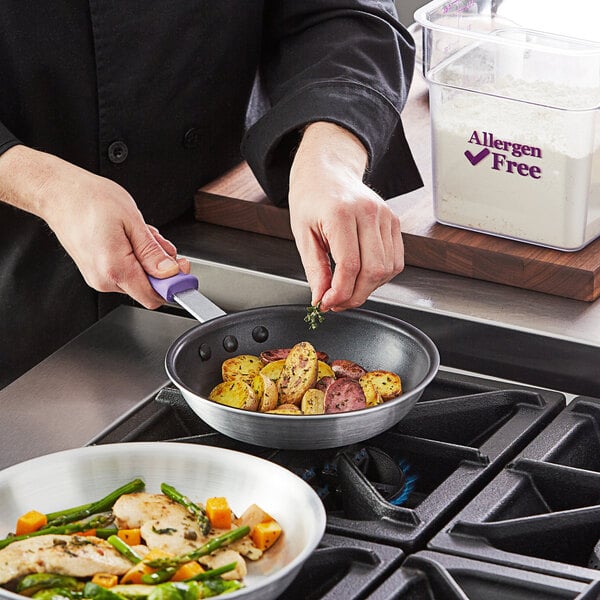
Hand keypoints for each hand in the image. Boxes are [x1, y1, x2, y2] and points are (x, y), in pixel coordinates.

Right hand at [0, 145, 188, 307]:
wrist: (59, 193)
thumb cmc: (90, 200)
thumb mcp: (132, 221)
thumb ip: (152, 252)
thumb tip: (170, 272)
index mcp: (115, 268)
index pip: (153, 296)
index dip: (173, 285)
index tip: (183, 270)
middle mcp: (104, 279)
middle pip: (148, 288)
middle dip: (161, 267)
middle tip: (158, 241)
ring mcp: (98, 278)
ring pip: (139, 279)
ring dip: (148, 259)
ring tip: (139, 234)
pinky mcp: (96, 272)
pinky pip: (126, 272)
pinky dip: (135, 258)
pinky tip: (130, 238)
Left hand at [288, 122, 403, 311]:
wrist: (328, 172)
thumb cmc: (312, 198)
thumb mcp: (302, 233)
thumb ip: (314, 268)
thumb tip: (322, 297)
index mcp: (342, 213)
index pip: (349, 265)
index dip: (339, 292)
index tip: (327, 302)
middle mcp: (369, 213)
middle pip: (373, 271)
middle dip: (355, 295)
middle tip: (336, 302)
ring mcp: (386, 216)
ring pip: (388, 269)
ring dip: (368, 288)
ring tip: (348, 289)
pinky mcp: (394, 222)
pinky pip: (395, 261)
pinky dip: (381, 276)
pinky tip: (362, 276)